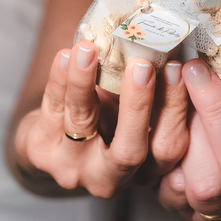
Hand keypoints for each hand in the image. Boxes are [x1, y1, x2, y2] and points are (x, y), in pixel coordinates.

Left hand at [15, 41, 187, 197]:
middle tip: (142, 67)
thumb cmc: (107, 117)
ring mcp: (74, 167)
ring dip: (85, 83)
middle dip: (137, 106)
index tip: (179, 68)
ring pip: (82, 125)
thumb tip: (171, 44)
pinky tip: (65, 56)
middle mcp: (113, 177)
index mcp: (146, 169)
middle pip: (130, 151)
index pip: (169, 146)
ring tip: (88, 49)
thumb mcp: (133, 110)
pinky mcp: (41, 151)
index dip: (176, 108)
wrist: (54, 139)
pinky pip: (52, 110)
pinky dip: (58, 80)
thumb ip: (153, 90)